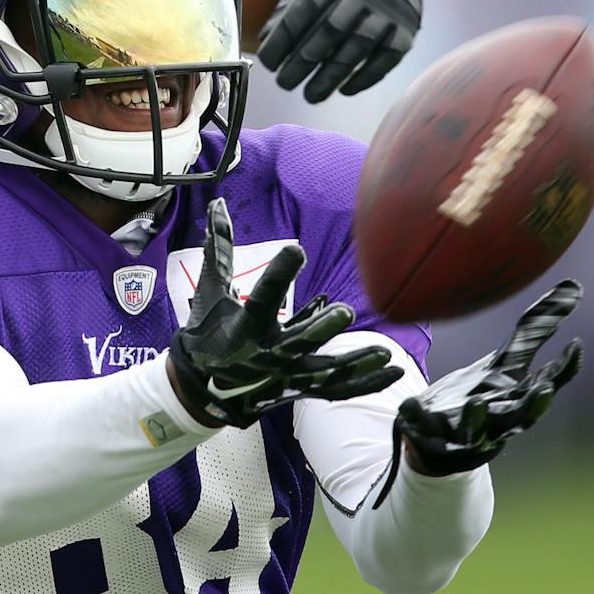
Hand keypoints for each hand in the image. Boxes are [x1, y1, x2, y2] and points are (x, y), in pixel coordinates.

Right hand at [167, 198, 403, 426]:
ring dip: (355, 364)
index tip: (296, 250)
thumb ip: (220, 249)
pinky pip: (336, 389)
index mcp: (244, 325)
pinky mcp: (297, 389)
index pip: (262, 296)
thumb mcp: (209, 291)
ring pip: (323, 372)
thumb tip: (219, 204)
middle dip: (320, 329)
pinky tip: (393, 372)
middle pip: (297, 342)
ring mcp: (284, 375)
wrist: (200, 389)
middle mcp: (266, 353)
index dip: (279, 273)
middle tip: (345, 312)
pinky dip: (366, 383)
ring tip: (384, 353)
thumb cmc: (206, 334)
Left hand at [256, 0, 423, 102]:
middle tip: (284, 83)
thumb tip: (265, 40)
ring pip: (356, 48)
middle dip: (302, 62)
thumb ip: (287, 6)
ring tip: (310, 95)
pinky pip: (384, 60)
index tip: (268, 63)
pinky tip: (344, 90)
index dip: (283, 38)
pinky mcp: (406, 31)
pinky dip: (363, 78)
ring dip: (329, 77)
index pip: (304, 7)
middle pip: (329, 31)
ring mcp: (389, 10)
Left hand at [395, 280, 582, 477]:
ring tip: (476, 402)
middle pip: (524, 416)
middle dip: (535, 405)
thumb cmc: (482, 394)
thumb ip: (535, 331)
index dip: (565, 367)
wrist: (440, 435)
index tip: (575, 344)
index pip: (549, 383)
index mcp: (518, 398)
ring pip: (478, 430)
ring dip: (478, 417)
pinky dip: (419, 417)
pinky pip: (425, 429)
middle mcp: (499, 419)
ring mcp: (467, 432)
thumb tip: (573, 288)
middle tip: (545, 388)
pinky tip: (412, 404)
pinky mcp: (433, 436)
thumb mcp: (507, 361)